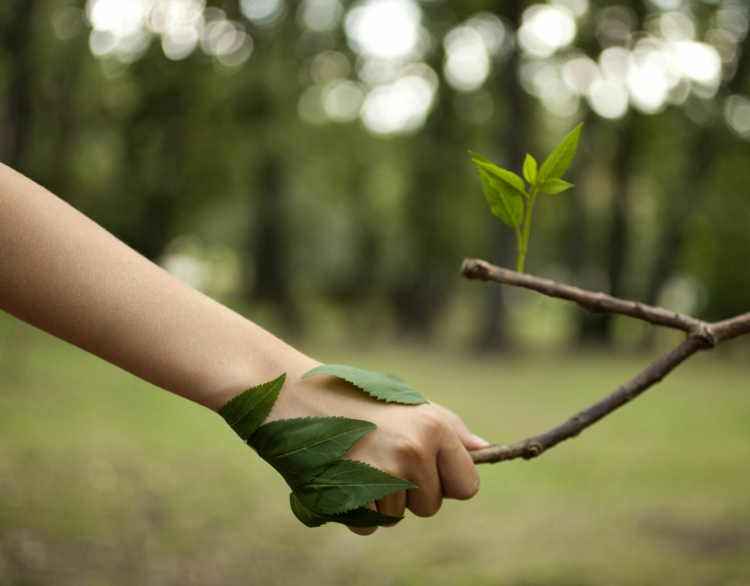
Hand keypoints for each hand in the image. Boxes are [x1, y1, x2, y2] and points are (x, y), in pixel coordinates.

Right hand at [267, 358, 488, 534]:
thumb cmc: (353, 396)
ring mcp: (382, 476)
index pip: (468, 486)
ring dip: (380, 500)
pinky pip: (368, 525)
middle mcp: (413, 452)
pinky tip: (341, 475)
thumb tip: (485, 449)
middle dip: (409, 492)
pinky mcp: (351, 496)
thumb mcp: (405, 402)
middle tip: (379, 456)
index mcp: (433, 428)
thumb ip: (447, 428)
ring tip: (357, 461)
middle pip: (431, 506)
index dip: (446, 482)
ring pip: (398, 517)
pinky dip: (355, 510)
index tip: (424, 468)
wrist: (293, 394)